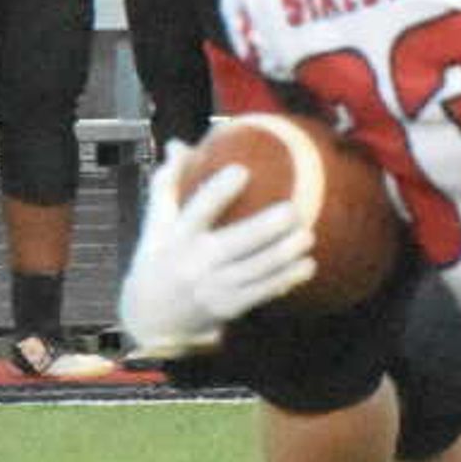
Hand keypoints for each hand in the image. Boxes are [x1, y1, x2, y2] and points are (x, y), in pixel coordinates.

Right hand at [117, 153, 316, 354]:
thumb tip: (179, 144)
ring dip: (284, 254)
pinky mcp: (230, 306)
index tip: (243, 171)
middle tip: (294, 210)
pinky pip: (263, 291)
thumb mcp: (156, 223)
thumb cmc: (159, 258)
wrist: (153, 317)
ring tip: (307, 235)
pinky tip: (307, 265)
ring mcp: (215, 287)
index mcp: (178, 236)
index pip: (198, 210)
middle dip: (267, 228)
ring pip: (256, 270)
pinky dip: (287, 279)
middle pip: (236, 243)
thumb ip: (168, 183)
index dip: (220, 192)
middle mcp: (196, 262)